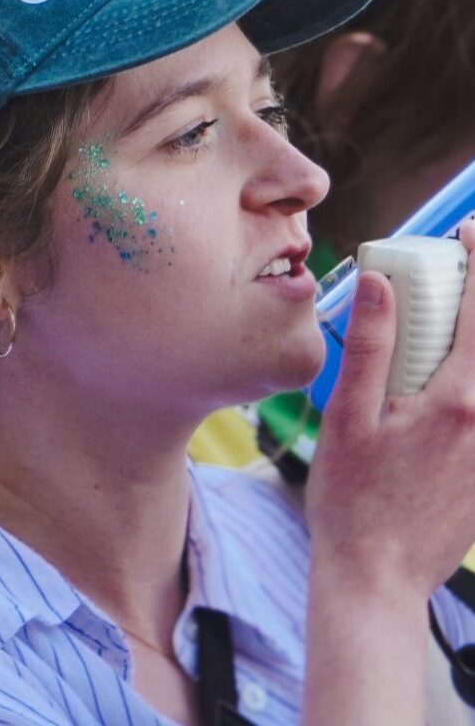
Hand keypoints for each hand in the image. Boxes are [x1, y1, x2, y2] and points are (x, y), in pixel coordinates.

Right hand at [308, 219, 474, 599]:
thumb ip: (369, 345)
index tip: (468, 231)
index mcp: (459, 399)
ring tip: (449, 326)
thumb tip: (378, 282)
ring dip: (473, 342)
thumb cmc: (353, 500)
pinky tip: (447, 380)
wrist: (379, 577)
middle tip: (454, 275)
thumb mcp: (348, 416)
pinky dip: (471, 378)